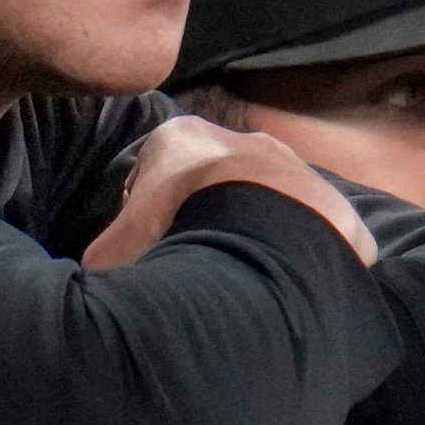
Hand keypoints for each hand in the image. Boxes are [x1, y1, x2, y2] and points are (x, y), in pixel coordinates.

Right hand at [82, 116, 377, 269]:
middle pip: (210, 183)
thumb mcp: (115, 252)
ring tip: (241, 282)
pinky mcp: (332, 203)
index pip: (150, 172)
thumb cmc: (178, 233)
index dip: (143, 214)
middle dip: (202, 218)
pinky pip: (309, 232)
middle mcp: (242, 139)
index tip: (148, 248)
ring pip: (265, 202)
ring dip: (253, 234)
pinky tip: (282, 287)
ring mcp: (293, 167)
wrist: (266, 238)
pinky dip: (296, 255)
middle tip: (195, 266)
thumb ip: (103, 259)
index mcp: (180, 137)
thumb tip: (93, 283)